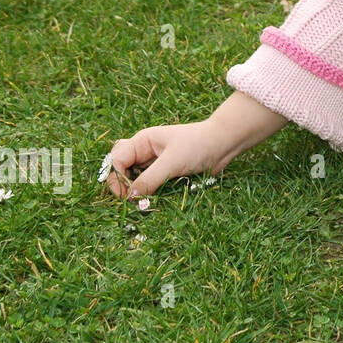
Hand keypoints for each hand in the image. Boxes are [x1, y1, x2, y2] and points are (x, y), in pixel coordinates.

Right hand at [102, 91, 286, 198]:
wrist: (224, 144)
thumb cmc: (198, 145)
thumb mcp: (172, 162)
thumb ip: (149, 180)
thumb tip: (130, 198)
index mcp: (142, 141)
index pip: (117, 160)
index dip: (117, 178)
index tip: (125, 196)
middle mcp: (145, 151)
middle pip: (121, 168)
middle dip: (122, 184)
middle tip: (131, 200)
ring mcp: (155, 162)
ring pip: (135, 178)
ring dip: (136, 190)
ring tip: (143, 201)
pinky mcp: (166, 172)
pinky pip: (150, 184)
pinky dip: (149, 192)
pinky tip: (153, 199)